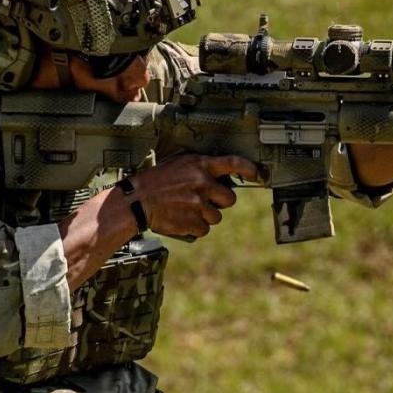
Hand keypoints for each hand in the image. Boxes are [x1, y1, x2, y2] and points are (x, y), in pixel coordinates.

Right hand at [129, 153, 257, 237]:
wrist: (135, 202)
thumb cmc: (156, 182)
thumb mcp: (179, 164)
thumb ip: (201, 169)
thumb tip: (222, 178)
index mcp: (200, 165)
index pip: (234, 163)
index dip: (249, 169)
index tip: (257, 175)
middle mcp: (203, 183)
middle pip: (230, 199)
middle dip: (219, 202)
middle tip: (203, 200)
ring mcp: (199, 204)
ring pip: (217, 216)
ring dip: (205, 216)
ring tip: (185, 209)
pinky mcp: (194, 222)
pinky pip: (205, 229)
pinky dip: (195, 227)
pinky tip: (181, 219)